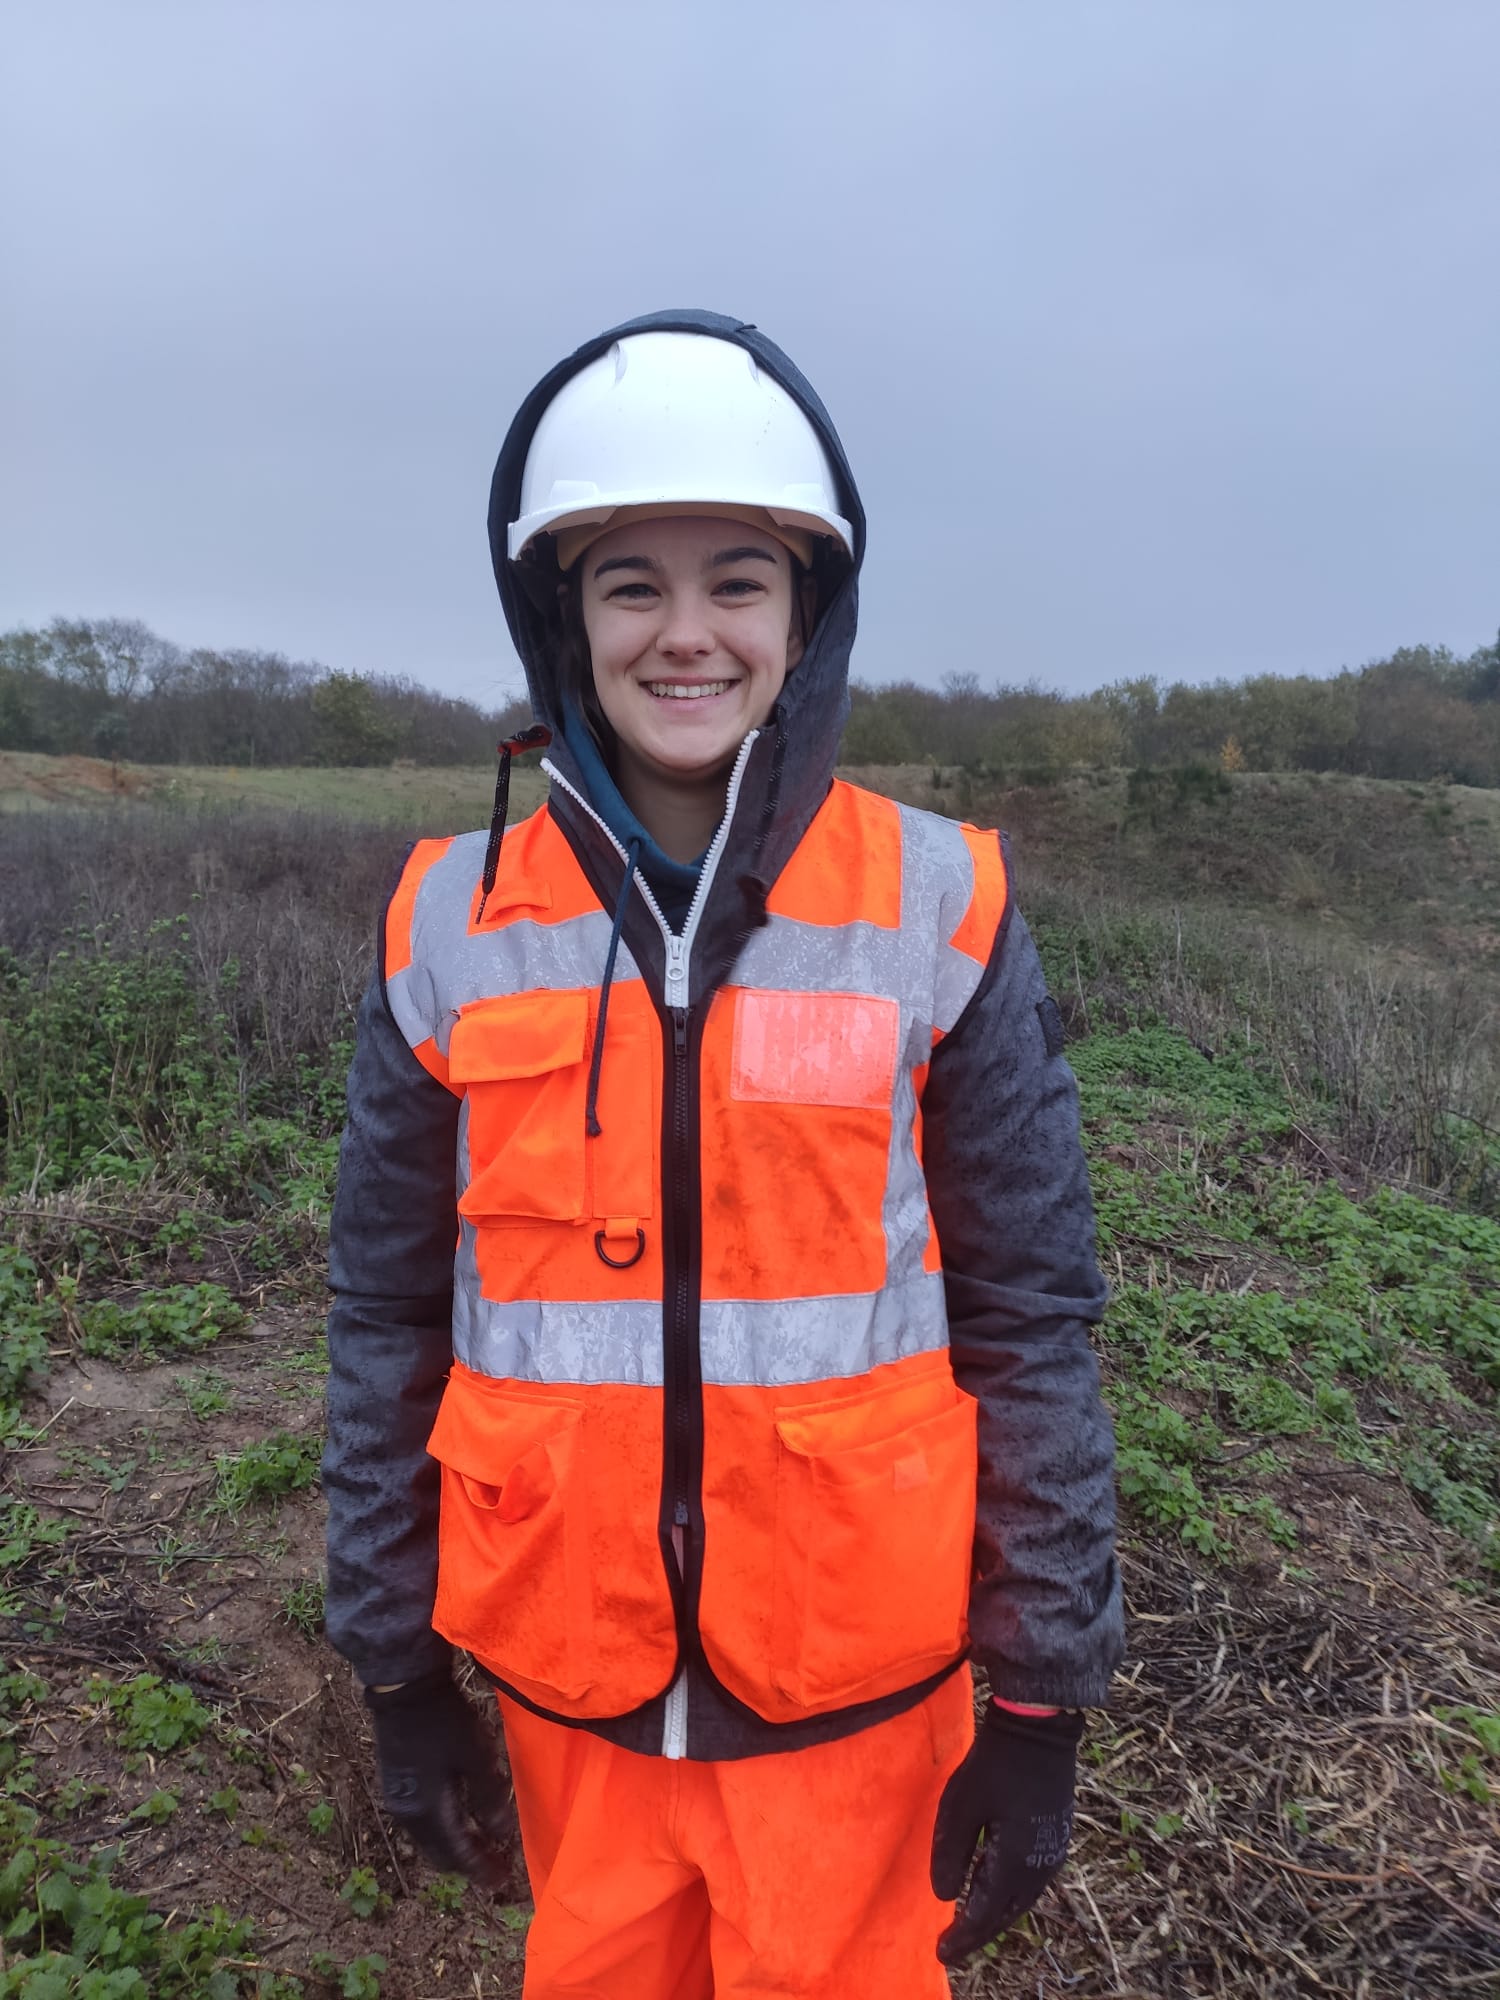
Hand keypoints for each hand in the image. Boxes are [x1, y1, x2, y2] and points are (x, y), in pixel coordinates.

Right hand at [364, 1670, 518, 1888]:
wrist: (405, 1689)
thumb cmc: (445, 1720)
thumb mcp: (476, 1755)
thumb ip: (489, 1797)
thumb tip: (501, 1833)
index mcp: (428, 1811)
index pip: (458, 1853)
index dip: (480, 1869)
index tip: (500, 1883)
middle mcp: (408, 1815)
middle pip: (440, 1854)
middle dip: (468, 1864)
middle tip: (494, 1867)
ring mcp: (398, 1800)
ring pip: (430, 1841)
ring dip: (455, 1847)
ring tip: (481, 1844)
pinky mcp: (396, 1785)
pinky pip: (422, 1825)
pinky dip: (444, 1831)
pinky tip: (459, 1819)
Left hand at [930, 1704, 1083, 1964]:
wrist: (1038, 1731)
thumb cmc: (993, 1764)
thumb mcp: (960, 1806)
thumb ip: (951, 1854)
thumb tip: (945, 1898)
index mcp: (1015, 1863)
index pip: (985, 1914)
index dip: (963, 1937)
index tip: (941, 1953)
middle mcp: (1040, 1867)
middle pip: (1005, 1914)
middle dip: (978, 1933)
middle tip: (953, 1946)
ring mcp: (1053, 1854)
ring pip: (1021, 1901)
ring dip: (995, 1916)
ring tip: (971, 1926)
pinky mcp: (1056, 1839)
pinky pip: (1030, 1884)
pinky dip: (1009, 1897)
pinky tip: (995, 1893)